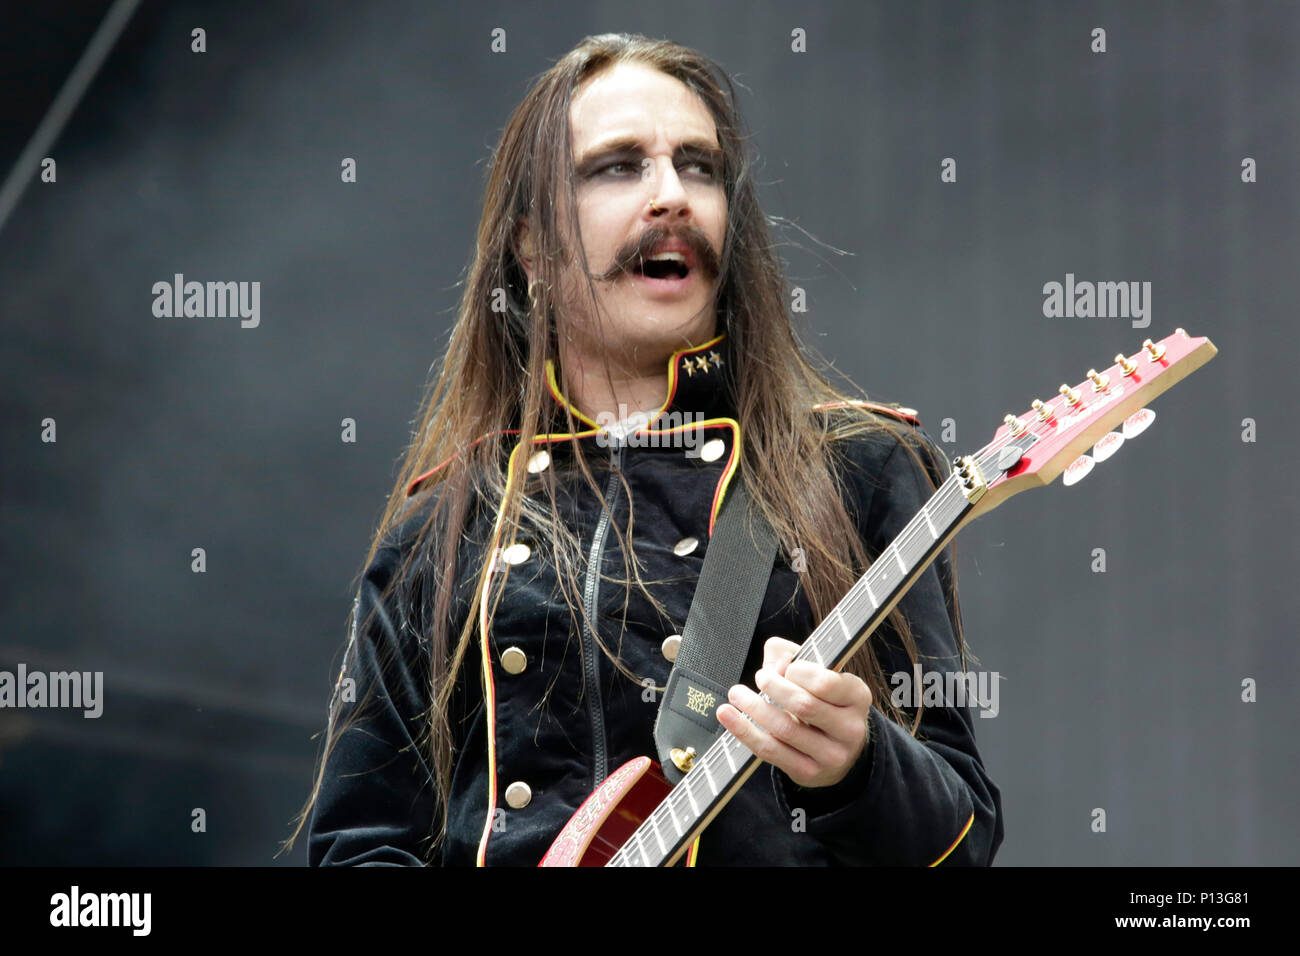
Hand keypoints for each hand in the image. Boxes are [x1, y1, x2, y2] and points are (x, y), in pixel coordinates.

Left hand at [716, 636, 872, 788]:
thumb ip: (793, 656)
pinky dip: (744, 731)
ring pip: (784, 728)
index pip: (825, 682)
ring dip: (753, 707)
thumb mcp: (819, 674)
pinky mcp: (808, 772)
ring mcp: (831, 754)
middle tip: (760, 677)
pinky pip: (769, 750)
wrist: (840, 750)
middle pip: (803, 705)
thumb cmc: (824, 702)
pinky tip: (728, 716)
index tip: (784, 667)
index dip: (797, 671)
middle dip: (774, 687)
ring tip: (736, 694)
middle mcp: (850, 728)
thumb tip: (774, 662)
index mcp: (857, 697)